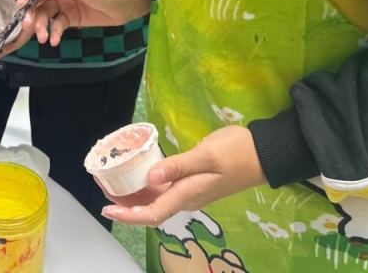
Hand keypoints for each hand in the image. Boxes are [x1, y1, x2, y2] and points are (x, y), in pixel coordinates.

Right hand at [13, 0, 150, 49]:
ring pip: (46, 13)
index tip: (20, 5)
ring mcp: (66, 2)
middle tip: (28, 26)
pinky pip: (57, 24)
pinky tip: (55, 40)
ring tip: (44, 38)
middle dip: (32, 12)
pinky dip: (54, 32)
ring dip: (42, 25)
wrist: (131, 4)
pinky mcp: (72, 17)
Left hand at [102, 126, 266, 225]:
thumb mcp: (206, 155)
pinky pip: (165, 189)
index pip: (152, 213)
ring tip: (113, 180)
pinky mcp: (193, 182)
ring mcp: (190, 192)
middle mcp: (186, 198)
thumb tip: (149, 177)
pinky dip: (148, 184)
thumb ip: (178, 166)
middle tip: (103, 188)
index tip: (107, 209)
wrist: (264, 154)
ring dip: (135, 195)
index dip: (128, 214)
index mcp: (187, 195)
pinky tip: (139, 172)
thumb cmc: (236, 152)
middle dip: (126, 204)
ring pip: (157, 200)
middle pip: (150, 209)